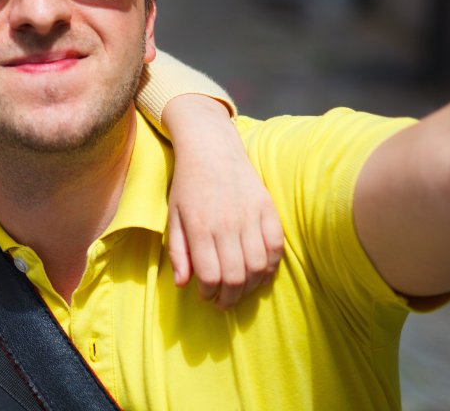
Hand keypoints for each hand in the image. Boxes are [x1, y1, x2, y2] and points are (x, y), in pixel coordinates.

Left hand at [162, 96, 283, 308]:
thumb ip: (178, 251)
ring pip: (258, 266)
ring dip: (251, 287)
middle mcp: (227, 224)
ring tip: (241, 290)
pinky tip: (261, 274)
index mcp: (200, 227)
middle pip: (236, 277)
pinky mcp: (267, 208)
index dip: (209, 294)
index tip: (206, 296)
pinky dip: (272, 266)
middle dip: (230, 298)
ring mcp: (250, 216)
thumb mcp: (173, 216)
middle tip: (224, 302)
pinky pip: (276, 246)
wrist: (211, 148)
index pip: (210, 276)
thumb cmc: (188, 184)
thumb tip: (183, 284)